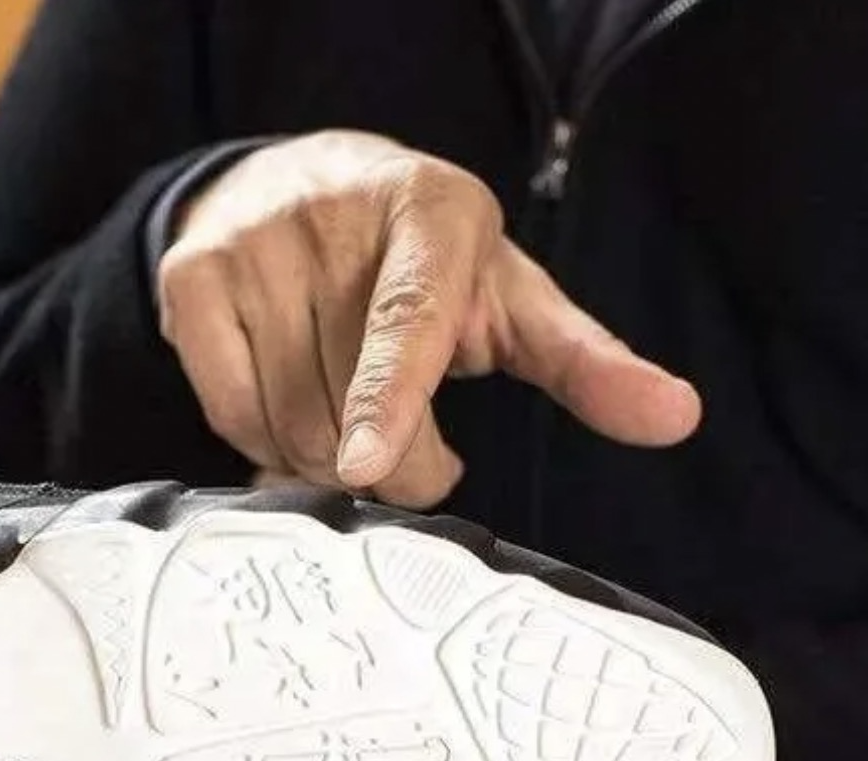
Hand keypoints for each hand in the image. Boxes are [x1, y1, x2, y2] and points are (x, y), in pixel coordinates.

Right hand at [157, 130, 700, 507]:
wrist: (295, 188)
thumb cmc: (422, 263)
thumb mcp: (510, 298)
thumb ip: (587, 363)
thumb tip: (678, 418)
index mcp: (431, 212)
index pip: (408, 321)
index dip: (391, 399)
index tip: (372, 465)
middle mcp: (329, 216)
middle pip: (350, 409)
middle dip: (393, 463)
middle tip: (416, 451)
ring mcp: (250, 248)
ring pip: (289, 426)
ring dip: (330, 461)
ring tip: (357, 423)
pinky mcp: (190, 282)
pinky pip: (231, 415)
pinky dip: (270, 446)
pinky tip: (299, 417)